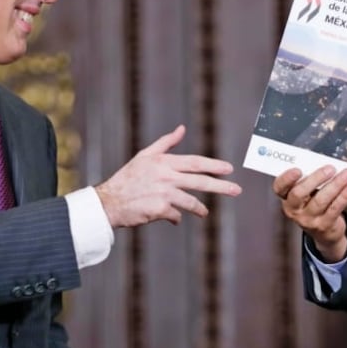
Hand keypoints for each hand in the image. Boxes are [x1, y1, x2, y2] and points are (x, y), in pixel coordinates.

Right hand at [95, 124, 241, 227]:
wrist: (109, 202)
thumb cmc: (128, 178)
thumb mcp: (145, 155)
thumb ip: (166, 142)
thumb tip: (182, 128)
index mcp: (164, 162)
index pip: (194, 162)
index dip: (213, 165)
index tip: (229, 169)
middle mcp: (166, 177)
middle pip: (199, 181)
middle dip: (221, 186)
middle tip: (237, 189)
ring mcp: (163, 194)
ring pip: (191, 202)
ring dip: (200, 208)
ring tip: (204, 212)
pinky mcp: (160, 210)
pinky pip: (176, 215)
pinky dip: (177, 217)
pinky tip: (175, 219)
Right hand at [274, 165, 346, 262]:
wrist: (326, 233)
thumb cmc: (315, 206)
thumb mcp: (307, 193)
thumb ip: (310, 178)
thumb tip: (324, 161)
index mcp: (287, 198)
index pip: (280, 187)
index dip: (286, 179)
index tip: (297, 170)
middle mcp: (295, 210)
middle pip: (299, 193)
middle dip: (315, 179)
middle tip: (330, 169)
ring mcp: (309, 219)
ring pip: (320, 200)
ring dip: (335, 185)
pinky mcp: (325, 225)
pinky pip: (336, 208)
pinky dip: (345, 195)